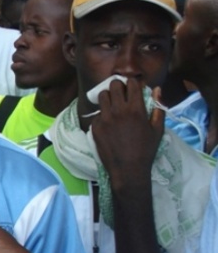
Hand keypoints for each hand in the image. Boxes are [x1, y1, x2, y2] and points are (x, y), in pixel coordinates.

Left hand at [91, 80, 163, 194]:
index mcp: (135, 109)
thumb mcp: (157, 129)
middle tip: (121, 94)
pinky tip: (108, 123)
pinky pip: (97, 114)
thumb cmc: (146, 150)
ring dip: (108, 97)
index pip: (131, 83)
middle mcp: (118, 110)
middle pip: (113, 85)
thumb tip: (157, 89)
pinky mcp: (95, 127)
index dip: (132, 84)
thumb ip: (157, 107)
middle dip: (118, 86)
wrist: (128, 169)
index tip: (133, 88)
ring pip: (102, 96)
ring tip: (112, 105)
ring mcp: (104, 118)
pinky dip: (102, 115)